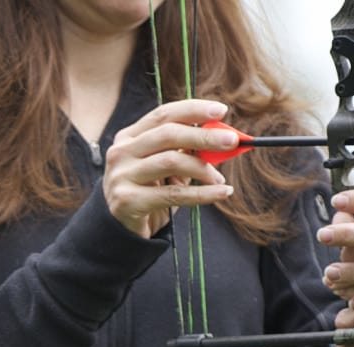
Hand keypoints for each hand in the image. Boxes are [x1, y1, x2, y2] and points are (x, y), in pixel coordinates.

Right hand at [102, 99, 237, 238]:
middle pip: (168, 134)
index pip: (163, 115)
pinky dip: (202, 194)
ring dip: (202, 168)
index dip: (193, 110)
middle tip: (232, 140)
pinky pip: (173, 194)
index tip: (221, 111)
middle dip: (204, 135)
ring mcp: (122, 175)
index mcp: (129, 137)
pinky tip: (222, 192)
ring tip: (220, 178)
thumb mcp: (166, 167)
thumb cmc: (149, 193)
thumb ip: (186, 150)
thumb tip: (224, 137)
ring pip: (170, 162)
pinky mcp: (127, 200)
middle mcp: (121, 152)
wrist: (122, 230)